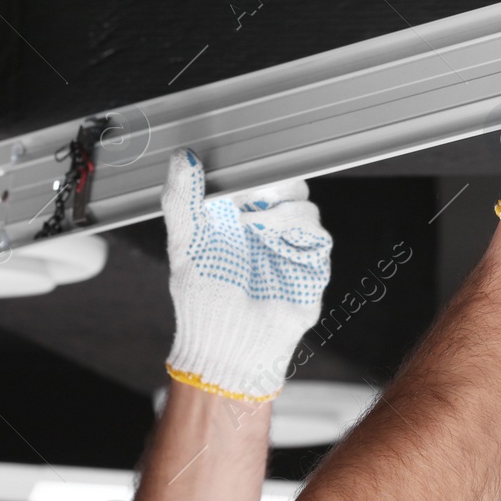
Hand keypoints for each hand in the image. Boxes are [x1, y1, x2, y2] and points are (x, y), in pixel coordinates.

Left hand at [162, 150, 331, 400]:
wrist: (230, 342)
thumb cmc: (203, 302)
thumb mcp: (184, 243)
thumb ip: (181, 199)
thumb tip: (182, 158)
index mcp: (235, 220)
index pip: (253, 179)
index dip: (250, 170)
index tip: (235, 172)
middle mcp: (266, 229)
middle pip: (286, 183)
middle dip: (270, 183)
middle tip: (249, 194)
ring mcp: (290, 245)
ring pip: (304, 203)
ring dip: (278, 208)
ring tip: (252, 224)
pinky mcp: (311, 264)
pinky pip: (318, 233)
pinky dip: (296, 227)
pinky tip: (271, 237)